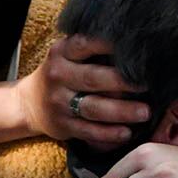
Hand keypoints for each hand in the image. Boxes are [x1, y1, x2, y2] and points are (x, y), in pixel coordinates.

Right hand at [17, 35, 148, 145]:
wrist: (30, 103)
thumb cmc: (63, 74)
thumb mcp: (69, 56)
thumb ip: (93, 51)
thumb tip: (135, 49)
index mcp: (61, 53)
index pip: (85, 44)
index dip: (108, 45)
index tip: (135, 47)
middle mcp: (57, 75)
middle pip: (92, 78)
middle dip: (122, 82)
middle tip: (147, 85)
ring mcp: (58, 102)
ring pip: (92, 108)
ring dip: (121, 111)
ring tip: (144, 112)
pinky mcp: (62, 125)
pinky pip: (88, 131)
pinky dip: (108, 133)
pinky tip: (126, 133)